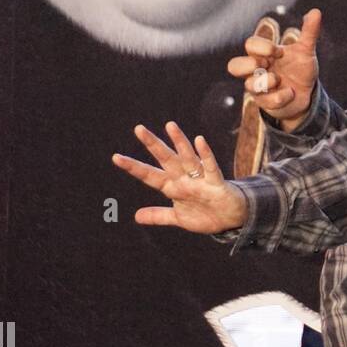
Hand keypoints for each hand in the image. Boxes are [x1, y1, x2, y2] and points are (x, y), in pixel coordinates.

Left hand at [111, 121, 248, 233]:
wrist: (231, 220)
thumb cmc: (205, 215)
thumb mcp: (179, 218)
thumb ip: (159, 216)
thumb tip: (136, 216)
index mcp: (173, 187)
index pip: (150, 175)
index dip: (134, 168)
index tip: (116, 158)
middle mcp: (184, 179)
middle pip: (166, 159)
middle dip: (153, 145)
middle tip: (138, 129)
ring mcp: (200, 179)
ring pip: (187, 158)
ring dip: (179, 142)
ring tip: (169, 126)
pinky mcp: (216, 183)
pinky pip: (210, 167)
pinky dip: (205, 154)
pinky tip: (199, 140)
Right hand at [228, 7, 322, 130]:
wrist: (307, 95)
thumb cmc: (300, 70)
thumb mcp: (306, 51)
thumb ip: (309, 33)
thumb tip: (316, 11)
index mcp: (264, 55)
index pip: (250, 45)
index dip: (262, 46)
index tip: (279, 51)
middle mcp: (256, 71)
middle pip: (233, 66)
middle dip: (248, 65)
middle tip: (265, 65)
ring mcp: (258, 88)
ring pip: (248, 86)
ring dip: (266, 82)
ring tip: (279, 80)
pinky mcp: (265, 103)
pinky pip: (266, 101)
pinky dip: (281, 97)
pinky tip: (290, 93)